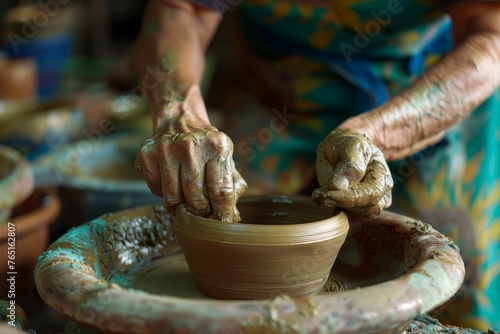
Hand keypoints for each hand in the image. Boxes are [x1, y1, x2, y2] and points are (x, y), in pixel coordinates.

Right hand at [135, 89, 246, 222]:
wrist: (180, 120)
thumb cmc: (207, 147)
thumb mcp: (226, 159)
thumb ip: (231, 187)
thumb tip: (230, 217)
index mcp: (217, 146)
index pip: (221, 192)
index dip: (222, 213)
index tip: (221, 223)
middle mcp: (191, 145)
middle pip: (196, 199)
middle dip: (201, 212)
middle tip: (202, 211)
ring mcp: (166, 148)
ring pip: (173, 199)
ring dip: (181, 205)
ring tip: (187, 198)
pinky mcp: (147, 153)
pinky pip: (155, 189)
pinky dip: (163, 192)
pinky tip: (171, 180)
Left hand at [312, 130, 392, 217]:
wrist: (341, 147)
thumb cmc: (346, 144)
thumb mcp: (349, 145)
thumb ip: (349, 164)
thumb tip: (341, 186)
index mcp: (381, 172)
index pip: (371, 193)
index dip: (349, 197)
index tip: (327, 194)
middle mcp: (381, 189)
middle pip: (369, 208)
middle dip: (343, 203)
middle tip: (321, 194)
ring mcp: (372, 199)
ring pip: (360, 214)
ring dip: (339, 206)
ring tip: (321, 193)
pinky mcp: (359, 207)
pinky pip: (351, 215)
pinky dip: (336, 208)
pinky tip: (324, 196)